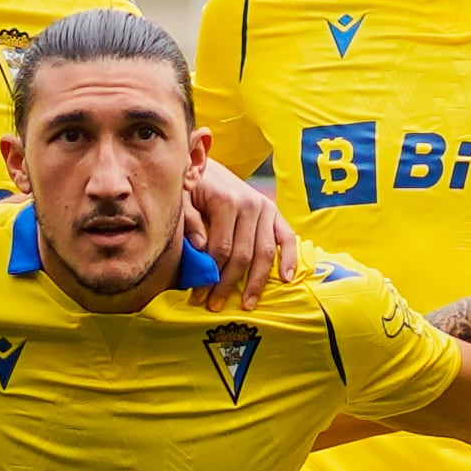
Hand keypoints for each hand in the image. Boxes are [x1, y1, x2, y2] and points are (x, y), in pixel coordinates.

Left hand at [180, 159, 294, 306]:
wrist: (206, 166)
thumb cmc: (190, 186)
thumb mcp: (181, 199)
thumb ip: (189, 221)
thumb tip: (199, 248)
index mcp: (226, 201)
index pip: (221, 248)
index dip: (210, 274)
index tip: (199, 293)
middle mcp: (250, 204)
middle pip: (243, 254)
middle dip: (228, 284)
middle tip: (215, 304)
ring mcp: (265, 209)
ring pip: (265, 253)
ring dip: (256, 282)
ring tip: (247, 304)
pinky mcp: (274, 212)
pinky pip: (286, 238)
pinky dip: (289, 259)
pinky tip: (286, 279)